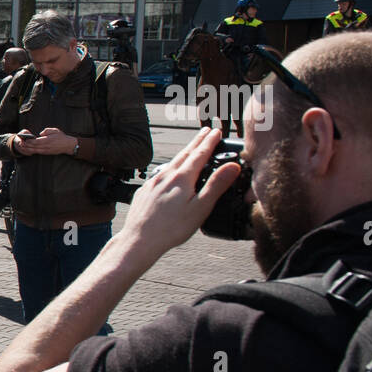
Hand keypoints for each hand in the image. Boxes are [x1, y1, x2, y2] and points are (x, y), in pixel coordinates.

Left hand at [26, 127, 80, 155]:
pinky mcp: (47, 153)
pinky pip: (38, 152)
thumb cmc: (61, 137)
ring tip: (22, 147)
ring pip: (35, 150)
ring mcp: (46, 150)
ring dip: (28, 149)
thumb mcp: (55, 130)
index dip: (29, 141)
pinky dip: (33, 152)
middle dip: (27, 145)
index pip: (36, 141)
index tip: (24, 139)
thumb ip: (47, 131)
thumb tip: (40, 133)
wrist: (67, 145)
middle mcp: (46, 146)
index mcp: (47, 140)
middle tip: (20, 143)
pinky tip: (28, 150)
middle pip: (34, 147)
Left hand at [117, 127, 240, 264]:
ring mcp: (152, 183)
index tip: (217, 131)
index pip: (200, 154)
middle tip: (205, 131)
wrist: (139, 240)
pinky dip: (169, 168)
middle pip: (184, 154)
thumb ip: (216, 185)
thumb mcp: (200, 208)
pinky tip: (169, 173)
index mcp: (181, 178)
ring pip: (170, 163)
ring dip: (183, 153)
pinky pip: (159, 175)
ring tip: (190, 149)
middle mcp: (165, 177)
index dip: (210, 142)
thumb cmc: (171, 229)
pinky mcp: (143, 192)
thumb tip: (232, 166)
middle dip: (196, 141)